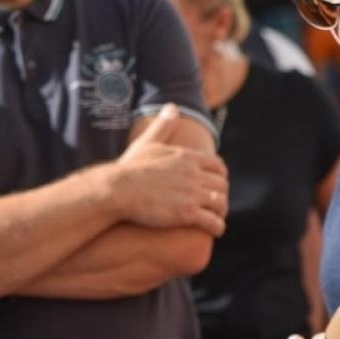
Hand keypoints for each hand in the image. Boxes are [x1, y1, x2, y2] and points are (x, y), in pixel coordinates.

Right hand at [117, 104, 228, 233]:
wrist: (117, 190)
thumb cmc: (130, 168)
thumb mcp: (148, 142)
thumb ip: (163, 126)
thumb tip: (173, 107)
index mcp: (188, 157)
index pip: (218, 166)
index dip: (220, 176)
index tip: (217, 184)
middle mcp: (194, 174)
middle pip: (222, 185)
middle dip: (222, 195)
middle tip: (217, 204)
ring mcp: (192, 194)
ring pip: (221, 203)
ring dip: (221, 211)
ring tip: (217, 218)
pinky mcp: (187, 213)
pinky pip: (213, 222)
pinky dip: (218, 226)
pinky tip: (215, 230)